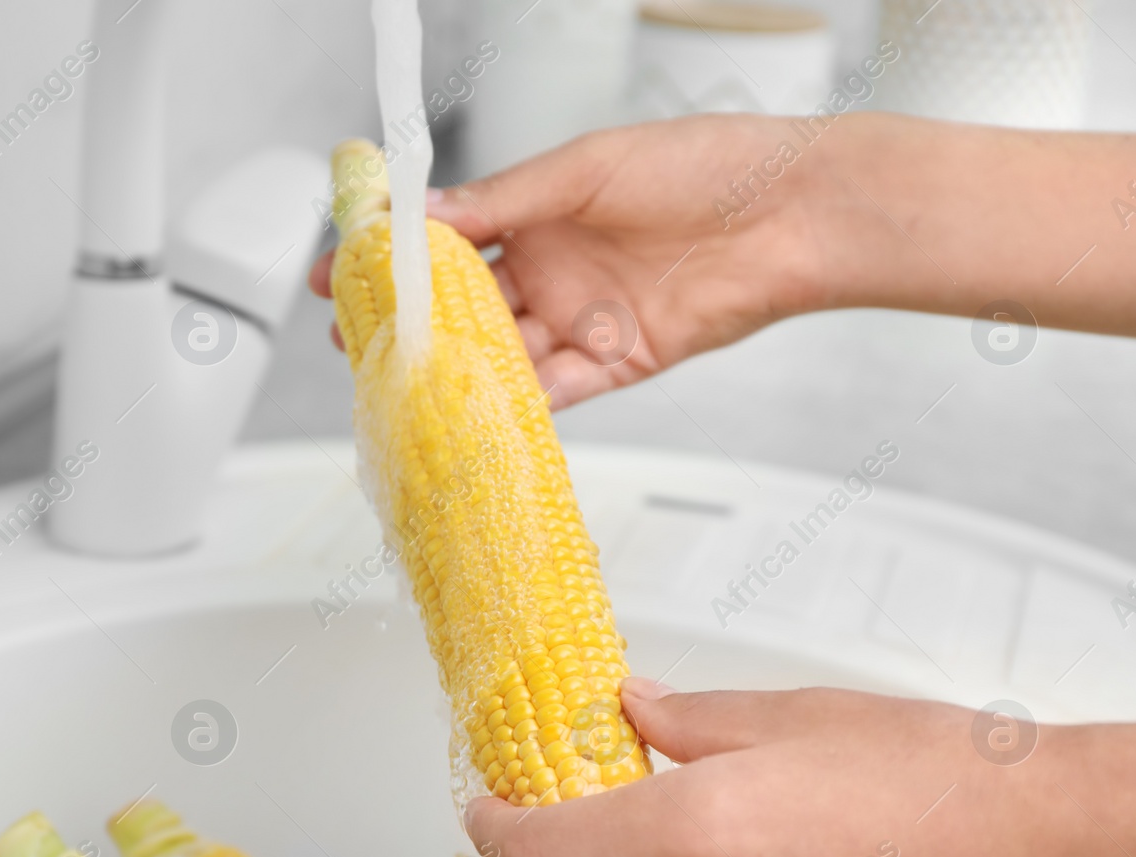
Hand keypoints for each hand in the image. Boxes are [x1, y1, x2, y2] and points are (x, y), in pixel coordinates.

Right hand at [309, 115, 835, 409]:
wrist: (792, 213)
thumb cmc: (705, 166)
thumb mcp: (587, 167)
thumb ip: (504, 200)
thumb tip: (424, 216)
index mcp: (539, 213)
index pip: (448, 242)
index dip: (396, 261)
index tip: (343, 273)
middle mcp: (555, 269)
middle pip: (466, 309)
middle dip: (413, 327)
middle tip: (358, 342)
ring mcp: (583, 319)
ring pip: (504, 355)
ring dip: (458, 372)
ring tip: (406, 386)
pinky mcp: (619, 361)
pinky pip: (556, 391)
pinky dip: (517, 403)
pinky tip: (475, 411)